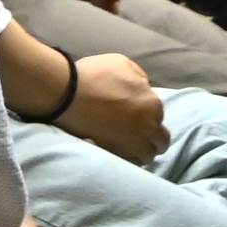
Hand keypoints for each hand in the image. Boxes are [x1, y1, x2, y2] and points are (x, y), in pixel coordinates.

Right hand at [58, 50, 167, 165]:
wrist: (65, 94)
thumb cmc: (93, 75)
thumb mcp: (122, 63)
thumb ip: (140, 78)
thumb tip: (144, 89)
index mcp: (152, 105)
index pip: (159, 116)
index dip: (148, 114)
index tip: (135, 111)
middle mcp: (147, 129)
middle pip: (160, 142)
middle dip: (153, 137)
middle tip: (138, 131)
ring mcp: (131, 145)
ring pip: (147, 156)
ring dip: (142, 150)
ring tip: (128, 143)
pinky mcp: (115, 155)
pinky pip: (129, 162)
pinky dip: (128, 157)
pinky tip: (119, 149)